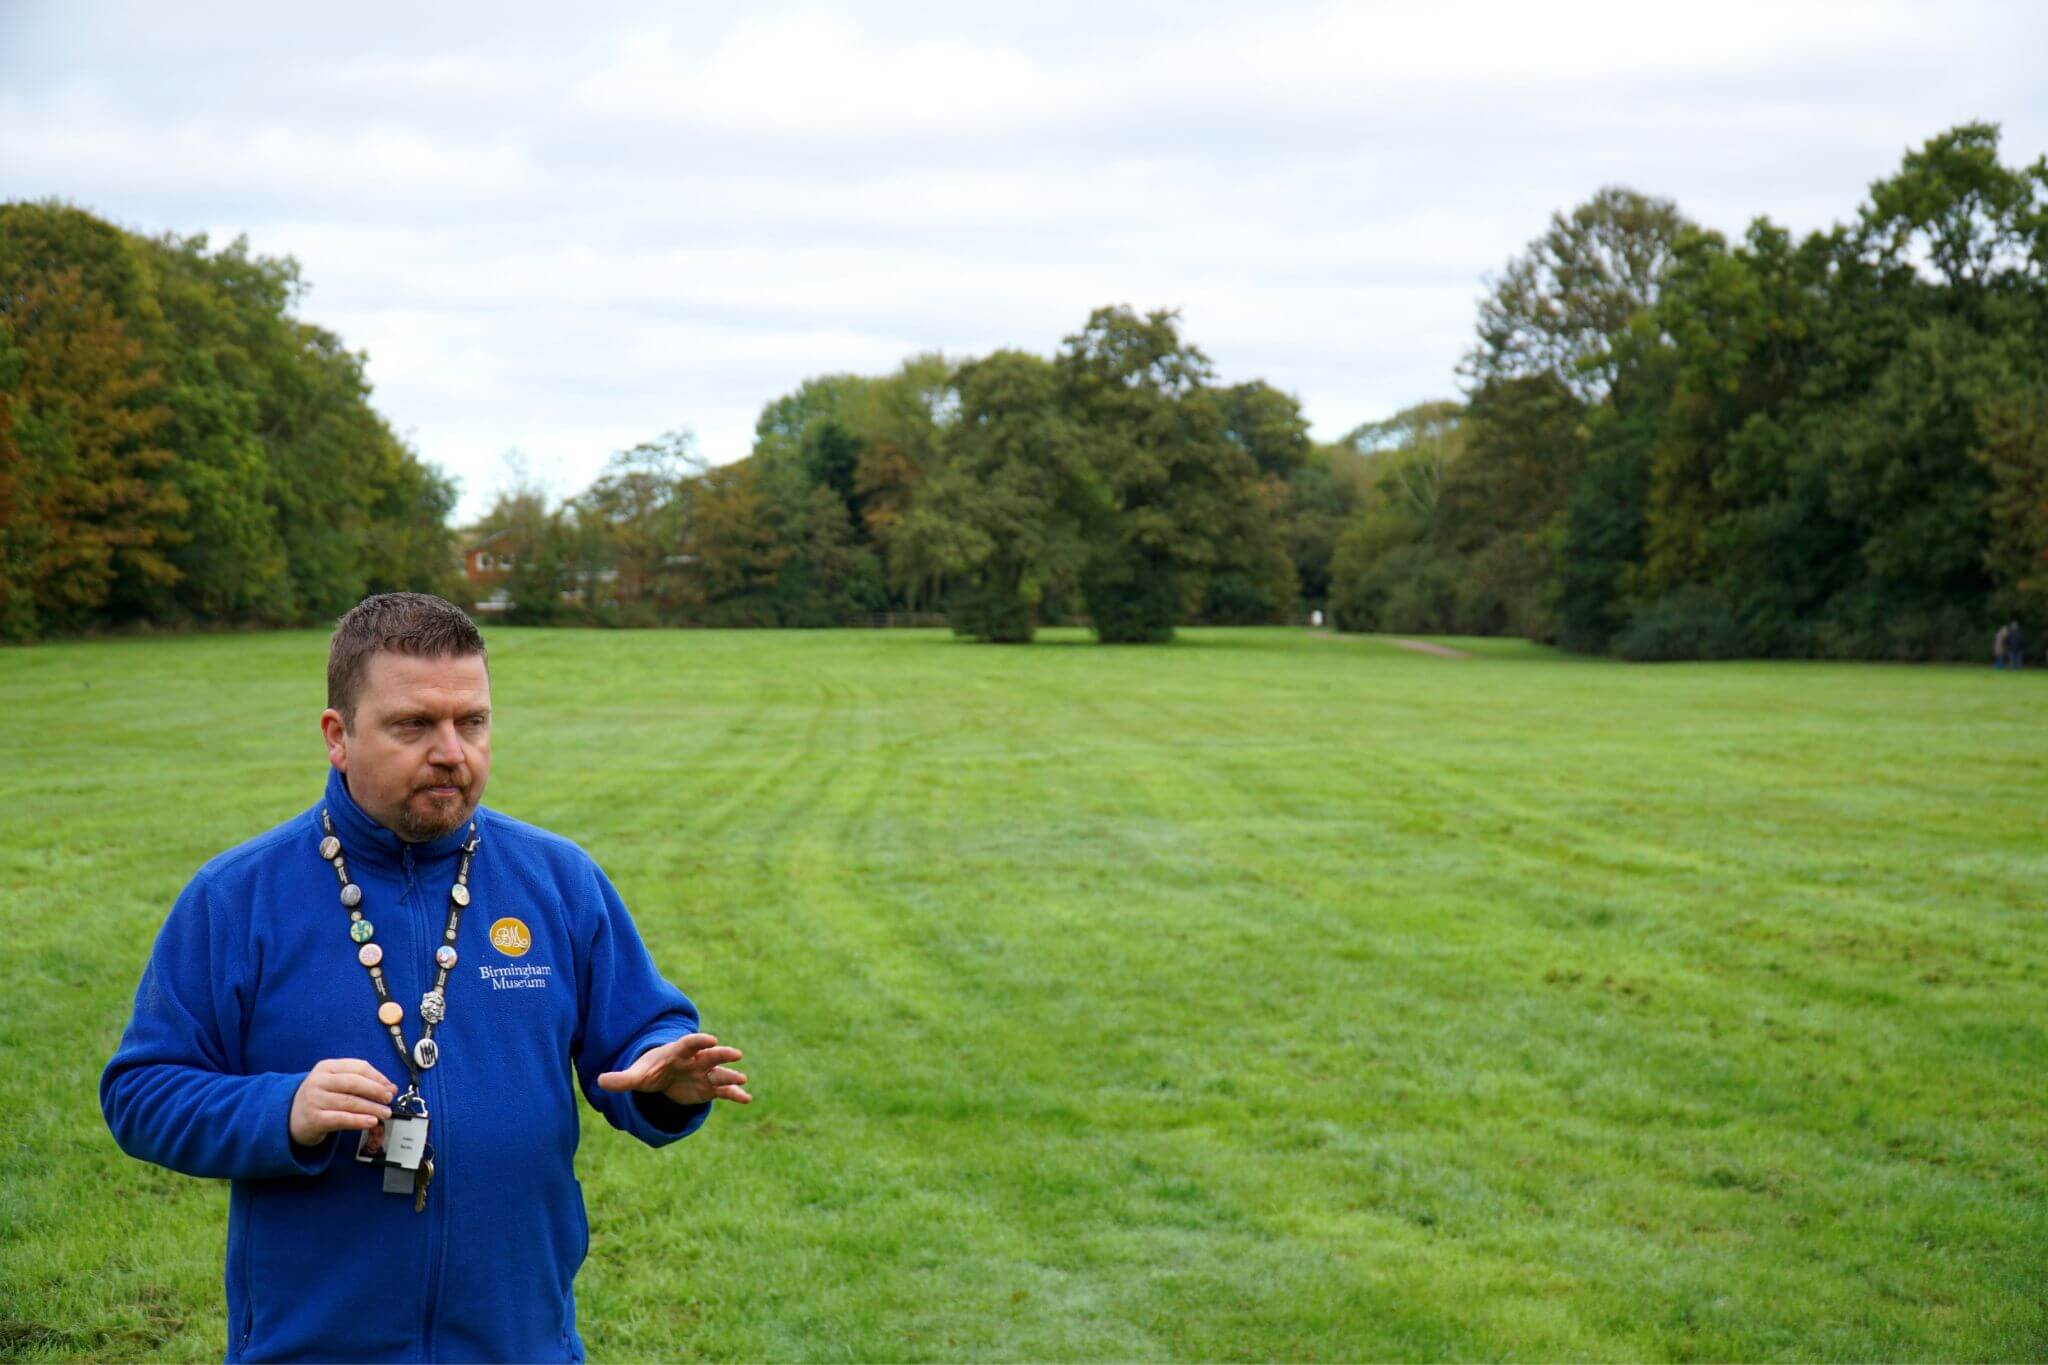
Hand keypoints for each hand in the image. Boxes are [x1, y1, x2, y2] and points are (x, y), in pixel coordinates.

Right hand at [289, 1058, 397, 1145]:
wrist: (290, 1116)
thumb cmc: (320, 1097)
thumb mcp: (335, 1083)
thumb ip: (360, 1082)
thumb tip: (390, 1087)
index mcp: (327, 1067)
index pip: (358, 1067)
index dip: (378, 1077)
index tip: (390, 1087)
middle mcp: (319, 1081)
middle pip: (354, 1083)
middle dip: (376, 1091)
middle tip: (388, 1099)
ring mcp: (315, 1100)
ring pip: (350, 1102)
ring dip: (372, 1108)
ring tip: (385, 1112)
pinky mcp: (314, 1118)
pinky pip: (341, 1119)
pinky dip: (359, 1120)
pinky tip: (371, 1122)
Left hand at [596, 1033, 750, 1106]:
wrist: (662, 1077)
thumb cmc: (649, 1071)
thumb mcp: (635, 1075)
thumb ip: (621, 1079)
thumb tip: (599, 1081)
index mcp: (677, 1052)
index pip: (689, 1043)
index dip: (699, 1041)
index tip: (711, 1039)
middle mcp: (695, 1061)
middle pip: (710, 1055)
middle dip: (722, 1054)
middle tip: (735, 1054)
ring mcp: (704, 1074)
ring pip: (720, 1073)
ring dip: (731, 1076)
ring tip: (743, 1080)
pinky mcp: (709, 1088)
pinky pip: (724, 1091)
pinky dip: (735, 1094)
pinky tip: (746, 1099)